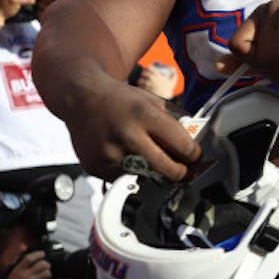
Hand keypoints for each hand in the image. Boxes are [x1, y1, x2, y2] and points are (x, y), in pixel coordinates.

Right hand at [0, 251, 51, 278]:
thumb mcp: (11, 273)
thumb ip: (17, 259)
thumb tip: (22, 245)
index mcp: (17, 270)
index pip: (29, 258)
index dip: (38, 254)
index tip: (42, 254)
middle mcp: (24, 275)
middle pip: (42, 264)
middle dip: (46, 265)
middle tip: (46, 267)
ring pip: (46, 272)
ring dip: (48, 274)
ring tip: (45, 276)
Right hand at [61, 76, 199, 180]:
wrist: (81, 99)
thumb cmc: (122, 100)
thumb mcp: (154, 101)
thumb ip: (175, 123)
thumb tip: (196, 146)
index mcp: (146, 115)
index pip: (183, 146)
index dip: (194, 155)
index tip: (196, 157)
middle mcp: (128, 136)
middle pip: (168, 170)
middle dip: (181, 172)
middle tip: (183, 169)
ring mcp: (110, 154)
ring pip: (147, 177)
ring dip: (155, 173)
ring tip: (152, 159)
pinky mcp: (96, 167)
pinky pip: (124, 179)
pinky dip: (131, 172)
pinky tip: (127, 157)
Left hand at [135, 63, 177, 99]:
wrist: (163, 99)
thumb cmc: (168, 91)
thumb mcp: (173, 82)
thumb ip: (174, 75)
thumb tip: (173, 69)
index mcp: (157, 74)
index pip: (149, 67)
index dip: (147, 68)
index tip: (148, 69)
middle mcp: (151, 78)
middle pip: (143, 73)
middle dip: (143, 74)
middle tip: (144, 76)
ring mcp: (147, 84)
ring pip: (140, 80)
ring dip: (140, 81)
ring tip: (141, 82)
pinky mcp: (143, 90)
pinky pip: (139, 87)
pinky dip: (139, 87)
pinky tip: (140, 88)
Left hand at [226, 0, 278, 90]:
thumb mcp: (275, 59)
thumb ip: (249, 61)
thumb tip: (218, 65)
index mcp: (260, 15)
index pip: (237, 45)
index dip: (255, 64)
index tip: (274, 71)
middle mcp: (273, 8)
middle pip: (259, 54)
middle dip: (278, 75)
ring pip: (275, 54)